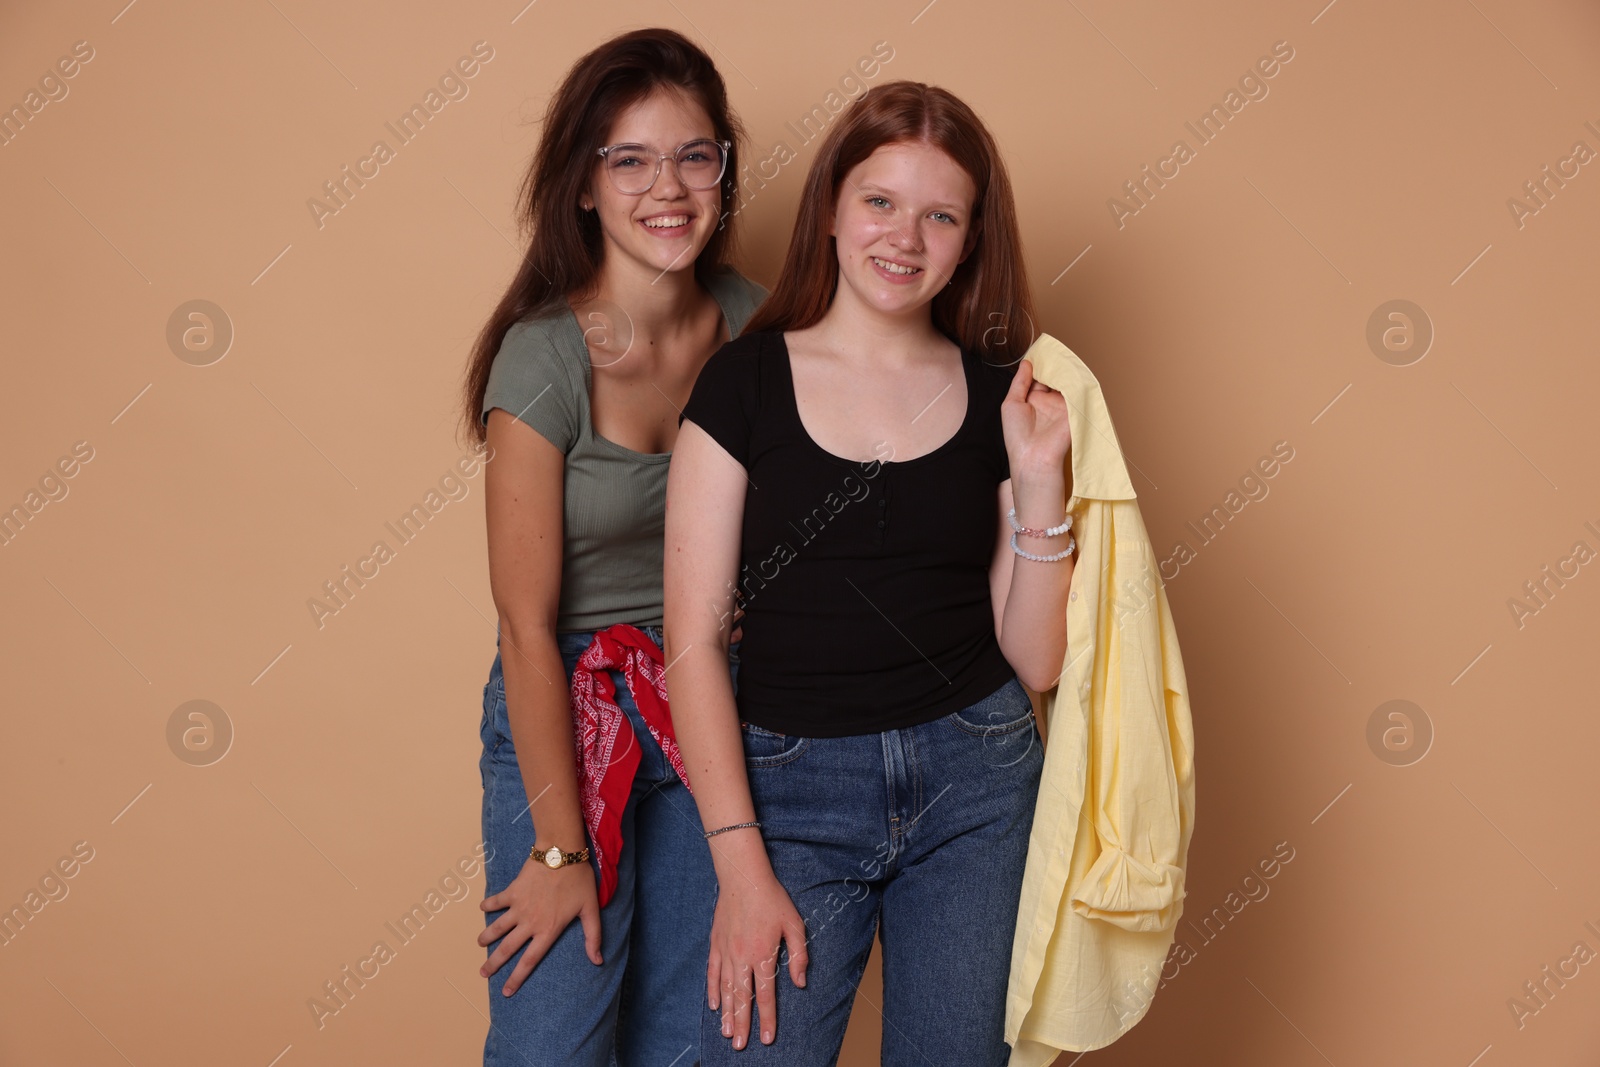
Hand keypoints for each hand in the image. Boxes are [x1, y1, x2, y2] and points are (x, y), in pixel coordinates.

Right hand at [478, 856, 601, 995]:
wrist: (561, 852)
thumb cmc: (578, 880)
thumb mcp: (590, 910)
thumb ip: (592, 937)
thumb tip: (597, 961)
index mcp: (548, 930)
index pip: (529, 961)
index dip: (517, 978)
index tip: (506, 991)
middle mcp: (529, 922)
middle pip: (507, 949)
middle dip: (494, 964)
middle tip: (483, 974)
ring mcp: (519, 907)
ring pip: (497, 927)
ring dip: (487, 937)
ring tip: (480, 944)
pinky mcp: (512, 891)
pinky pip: (497, 901)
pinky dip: (488, 905)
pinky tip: (482, 908)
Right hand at [707, 872, 808, 1048]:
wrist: (743, 877)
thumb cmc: (772, 899)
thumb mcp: (794, 924)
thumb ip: (798, 955)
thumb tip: (800, 982)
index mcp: (763, 954)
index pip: (765, 995)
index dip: (766, 1019)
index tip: (766, 1038)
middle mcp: (742, 957)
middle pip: (742, 998)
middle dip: (743, 1024)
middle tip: (740, 1046)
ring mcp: (726, 951)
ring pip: (725, 989)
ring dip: (727, 1013)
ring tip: (728, 1033)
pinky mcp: (716, 943)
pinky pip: (713, 972)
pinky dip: (713, 990)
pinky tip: (715, 1006)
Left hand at [1001, 358, 1072, 476]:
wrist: (1033, 457)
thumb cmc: (1017, 435)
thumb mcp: (1011, 403)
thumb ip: (1020, 382)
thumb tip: (1027, 363)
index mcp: (1033, 400)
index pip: (1038, 377)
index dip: (1039, 364)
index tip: (1040, 350)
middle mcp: (1049, 401)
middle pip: (1053, 377)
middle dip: (1053, 364)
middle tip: (1052, 349)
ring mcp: (1062, 405)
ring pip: (1065, 381)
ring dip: (1063, 369)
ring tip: (1060, 355)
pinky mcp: (1074, 409)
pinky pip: (1076, 390)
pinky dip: (1073, 379)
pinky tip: (1068, 367)